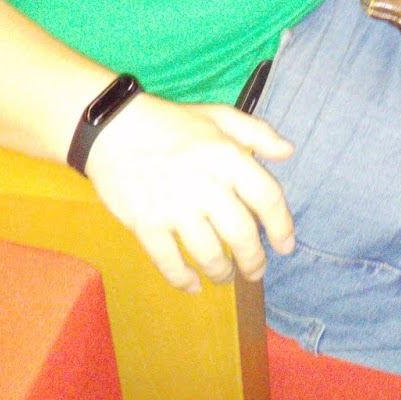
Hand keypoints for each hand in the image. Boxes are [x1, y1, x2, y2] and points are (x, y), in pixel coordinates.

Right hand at [85, 93, 295, 291]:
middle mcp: (207, 185)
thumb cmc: (170, 122)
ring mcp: (175, 208)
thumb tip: (288, 151)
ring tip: (225, 274)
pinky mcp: (146, 225)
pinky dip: (184, 280)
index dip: (282, 226)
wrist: (112, 128)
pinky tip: (192, 284)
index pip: (268, 199)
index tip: (285, 246)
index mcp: (228, 157)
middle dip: (254, 260)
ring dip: (222, 272)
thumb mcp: (218, 115)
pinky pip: (171, 264)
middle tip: (255, 270)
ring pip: (210, 256)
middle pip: (242, 236)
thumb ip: (257, 132)